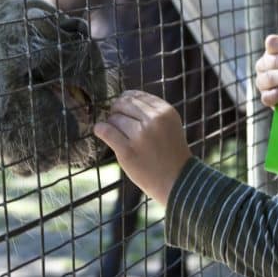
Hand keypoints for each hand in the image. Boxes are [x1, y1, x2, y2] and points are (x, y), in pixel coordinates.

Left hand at [93, 90, 191, 205]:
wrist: (177, 180)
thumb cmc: (171, 153)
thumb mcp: (169, 125)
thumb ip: (152, 111)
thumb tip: (123, 98)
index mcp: (165, 111)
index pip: (137, 95)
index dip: (126, 100)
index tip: (122, 106)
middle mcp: (154, 121)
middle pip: (123, 104)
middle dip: (117, 110)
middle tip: (116, 119)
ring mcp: (140, 136)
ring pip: (114, 118)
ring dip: (111, 124)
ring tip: (117, 133)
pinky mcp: (128, 151)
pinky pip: (106, 131)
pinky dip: (100, 129)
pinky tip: (100, 131)